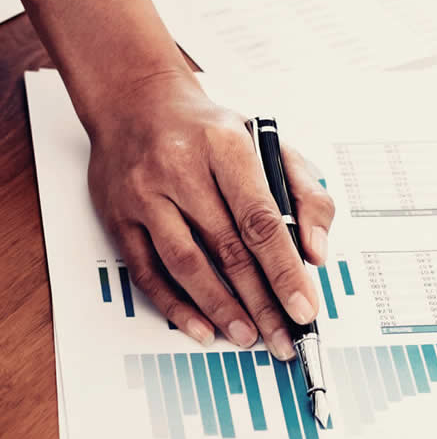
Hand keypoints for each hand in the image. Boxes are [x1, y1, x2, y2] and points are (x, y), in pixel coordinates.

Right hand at [87, 67, 334, 356]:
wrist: (136, 101)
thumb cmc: (209, 130)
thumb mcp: (267, 141)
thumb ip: (303, 191)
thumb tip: (315, 251)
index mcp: (224, 143)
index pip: (260, 217)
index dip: (284, 268)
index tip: (304, 306)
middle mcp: (180, 166)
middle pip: (227, 247)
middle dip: (260, 300)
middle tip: (283, 337)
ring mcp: (145, 193)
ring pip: (185, 264)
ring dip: (220, 308)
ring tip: (248, 335)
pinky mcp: (119, 216)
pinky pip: (147, 272)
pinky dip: (175, 305)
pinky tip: (201, 327)